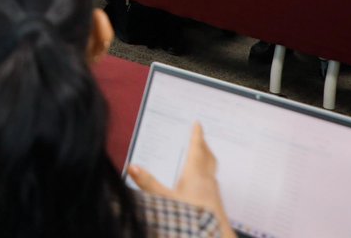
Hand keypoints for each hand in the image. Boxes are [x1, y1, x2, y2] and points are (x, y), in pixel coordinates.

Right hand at [128, 123, 235, 237]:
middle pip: (208, 157)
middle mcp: (208, 180)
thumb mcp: (165, 200)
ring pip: (212, 169)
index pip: (196, 149)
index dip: (196, 135)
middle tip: (201, 137)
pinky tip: (202, 184)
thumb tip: (132, 166)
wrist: (216, 237)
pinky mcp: (217, 204)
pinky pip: (213, 181)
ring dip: (207, 159)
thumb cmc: (193, 218)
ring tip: (202, 157)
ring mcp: (214, 193)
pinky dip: (207, 174)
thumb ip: (148, 183)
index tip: (197, 124)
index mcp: (196, 174)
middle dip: (204, 146)